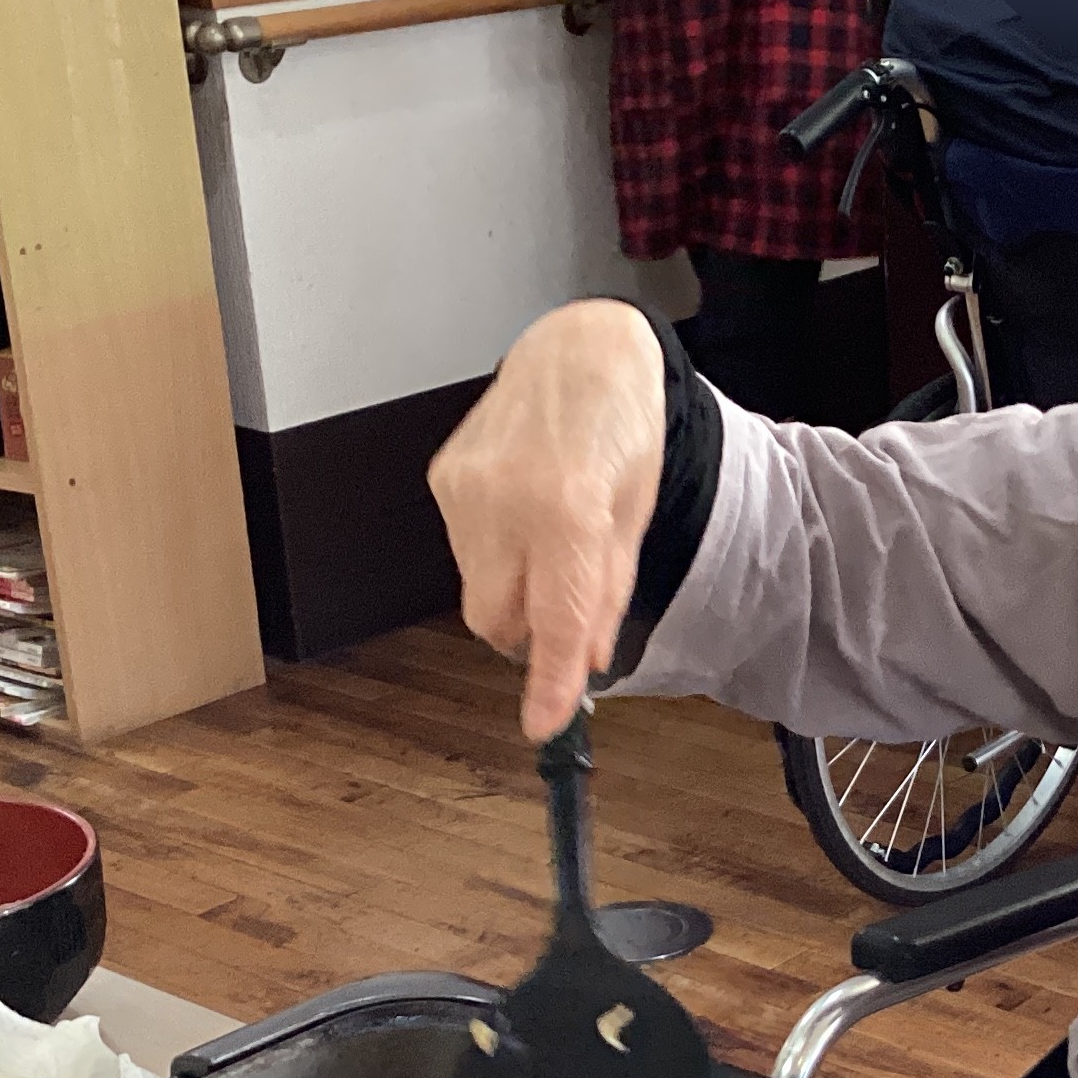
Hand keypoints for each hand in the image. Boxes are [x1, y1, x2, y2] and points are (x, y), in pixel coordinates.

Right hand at [426, 301, 667, 739]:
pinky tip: (523, 509)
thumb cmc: (621, 427)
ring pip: (478, 591)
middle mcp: (505, 500)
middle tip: (564, 600)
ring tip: (550, 533)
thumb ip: (605, 594)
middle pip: (498, 621)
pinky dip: (495, 551)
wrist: (580, 352)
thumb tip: (583, 663)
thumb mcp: (635, 518)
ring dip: (514, 587)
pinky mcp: (443, 479)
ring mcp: (464, 489)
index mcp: (567, 509)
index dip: (549, 682)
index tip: (544, 725)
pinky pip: (464, 551)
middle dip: (530, 631)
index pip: (554, 621)